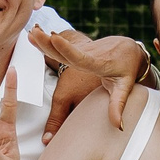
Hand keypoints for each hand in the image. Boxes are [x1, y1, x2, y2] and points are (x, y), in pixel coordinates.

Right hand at [29, 27, 147, 141]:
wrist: (128, 49)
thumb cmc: (126, 69)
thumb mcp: (124, 87)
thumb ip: (117, 106)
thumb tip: (118, 127)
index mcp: (97, 63)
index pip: (80, 57)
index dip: (66, 49)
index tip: (55, 38)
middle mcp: (87, 54)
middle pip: (64, 51)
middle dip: (48, 43)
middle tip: (34, 34)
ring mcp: (81, 50)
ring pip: (60, 46)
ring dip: (44, 40)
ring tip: (31, 33)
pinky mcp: (76, 49)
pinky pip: (59, 46)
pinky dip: (45, 40)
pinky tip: (33, 34)